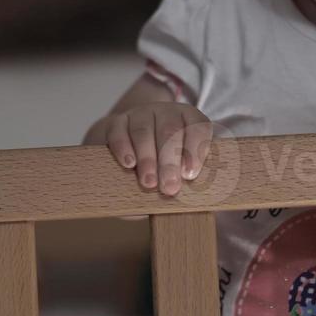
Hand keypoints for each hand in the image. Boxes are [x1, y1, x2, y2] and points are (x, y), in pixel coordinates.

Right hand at [99, 102, 214, 196]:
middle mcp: (166, 113)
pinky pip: (120, 132)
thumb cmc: (162, 164)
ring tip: (149, 183)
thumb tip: (184, 202)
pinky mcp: (116, 122)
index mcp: (189, 120)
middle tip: (169, 188)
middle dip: (170, 161)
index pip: (198, 127)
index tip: (190, 174)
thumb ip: (183, 178)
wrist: (130, 147)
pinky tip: (129, 164)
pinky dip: (124, 148)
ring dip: (147, 158)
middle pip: (170, 130)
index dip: (196, 150)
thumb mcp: (178, 168)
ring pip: (144, 131)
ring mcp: (140, 115)